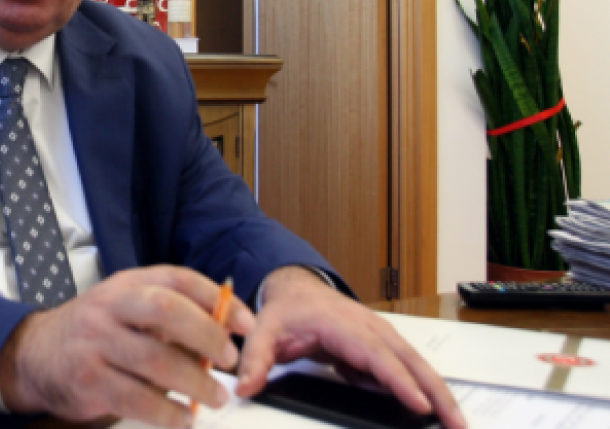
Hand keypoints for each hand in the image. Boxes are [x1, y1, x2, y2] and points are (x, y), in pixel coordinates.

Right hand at [0, 266, 253, 426]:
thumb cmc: (94, 332)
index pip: (178, 279)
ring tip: (216, 396)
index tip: (246, 325)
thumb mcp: (126, 308)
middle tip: (230, 360)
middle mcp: (109, 307)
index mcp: (126, 284)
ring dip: (195, 382)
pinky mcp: (88, 380)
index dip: (217, 300)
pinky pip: (136, 398)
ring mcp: (95, 342)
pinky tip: (183, 418)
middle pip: (166, 310)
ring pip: (155, 360)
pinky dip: (167, 412)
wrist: (35, 353)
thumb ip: (169, 316)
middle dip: (207, 336)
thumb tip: (225, 334)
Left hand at [236, 267, 466, 428]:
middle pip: (409, 361)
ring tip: (457, 423)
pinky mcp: (384, 349)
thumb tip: (247, 387)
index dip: (397, 379)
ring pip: (417, 366)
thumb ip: (255, 359)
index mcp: (342, 324)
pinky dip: (427, 390)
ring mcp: (381, 337)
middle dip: (435, 391)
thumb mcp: (263, 330)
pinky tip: (439, 414)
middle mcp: (370, 328)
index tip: (418, 403)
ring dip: (439, 393)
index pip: (376, 354)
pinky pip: (409, 371)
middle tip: (456, 423)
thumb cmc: (287, 310)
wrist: (297, 290)